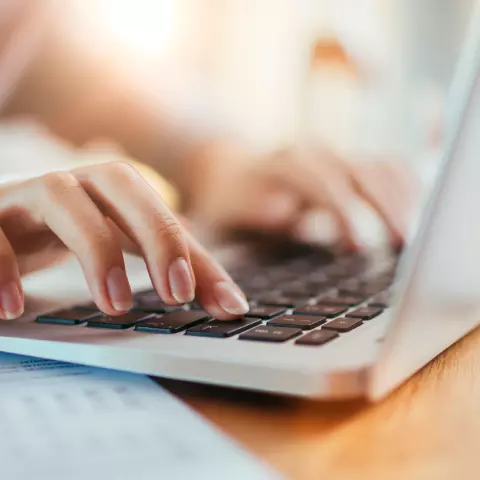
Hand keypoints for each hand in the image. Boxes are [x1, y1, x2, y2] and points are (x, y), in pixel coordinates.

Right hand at [0, 162, 248, 320]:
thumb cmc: (65, 232)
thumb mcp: (121, 245)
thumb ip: (175, 269)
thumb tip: (232, 304)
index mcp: (107, 190)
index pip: (158, 209)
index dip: (185, 248)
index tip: (211, 301)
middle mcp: (72, 183)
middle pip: (119, 180)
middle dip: (155, 233)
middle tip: (176, 294)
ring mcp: (24, 195)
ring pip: (59, 195)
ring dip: (94, 248)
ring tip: (115, 305)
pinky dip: (2, 266)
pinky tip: (16, 307)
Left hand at [187, 143, 418, 248]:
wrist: (224, 172)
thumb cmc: (222, 205)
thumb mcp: (221, 216)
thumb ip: (248, 215)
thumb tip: (285, 213)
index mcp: (276, 166)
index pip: (318, 180)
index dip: (342, 212)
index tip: (358, 247)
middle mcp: (307, 154)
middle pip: (356, 170)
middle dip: (381, 206)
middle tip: (400, 244)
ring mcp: (328, 156)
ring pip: (376, 166)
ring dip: (399, 198)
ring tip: (411, 237)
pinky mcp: (343, 163)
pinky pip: (384, 166)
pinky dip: (404, 187)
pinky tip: (412, 213)